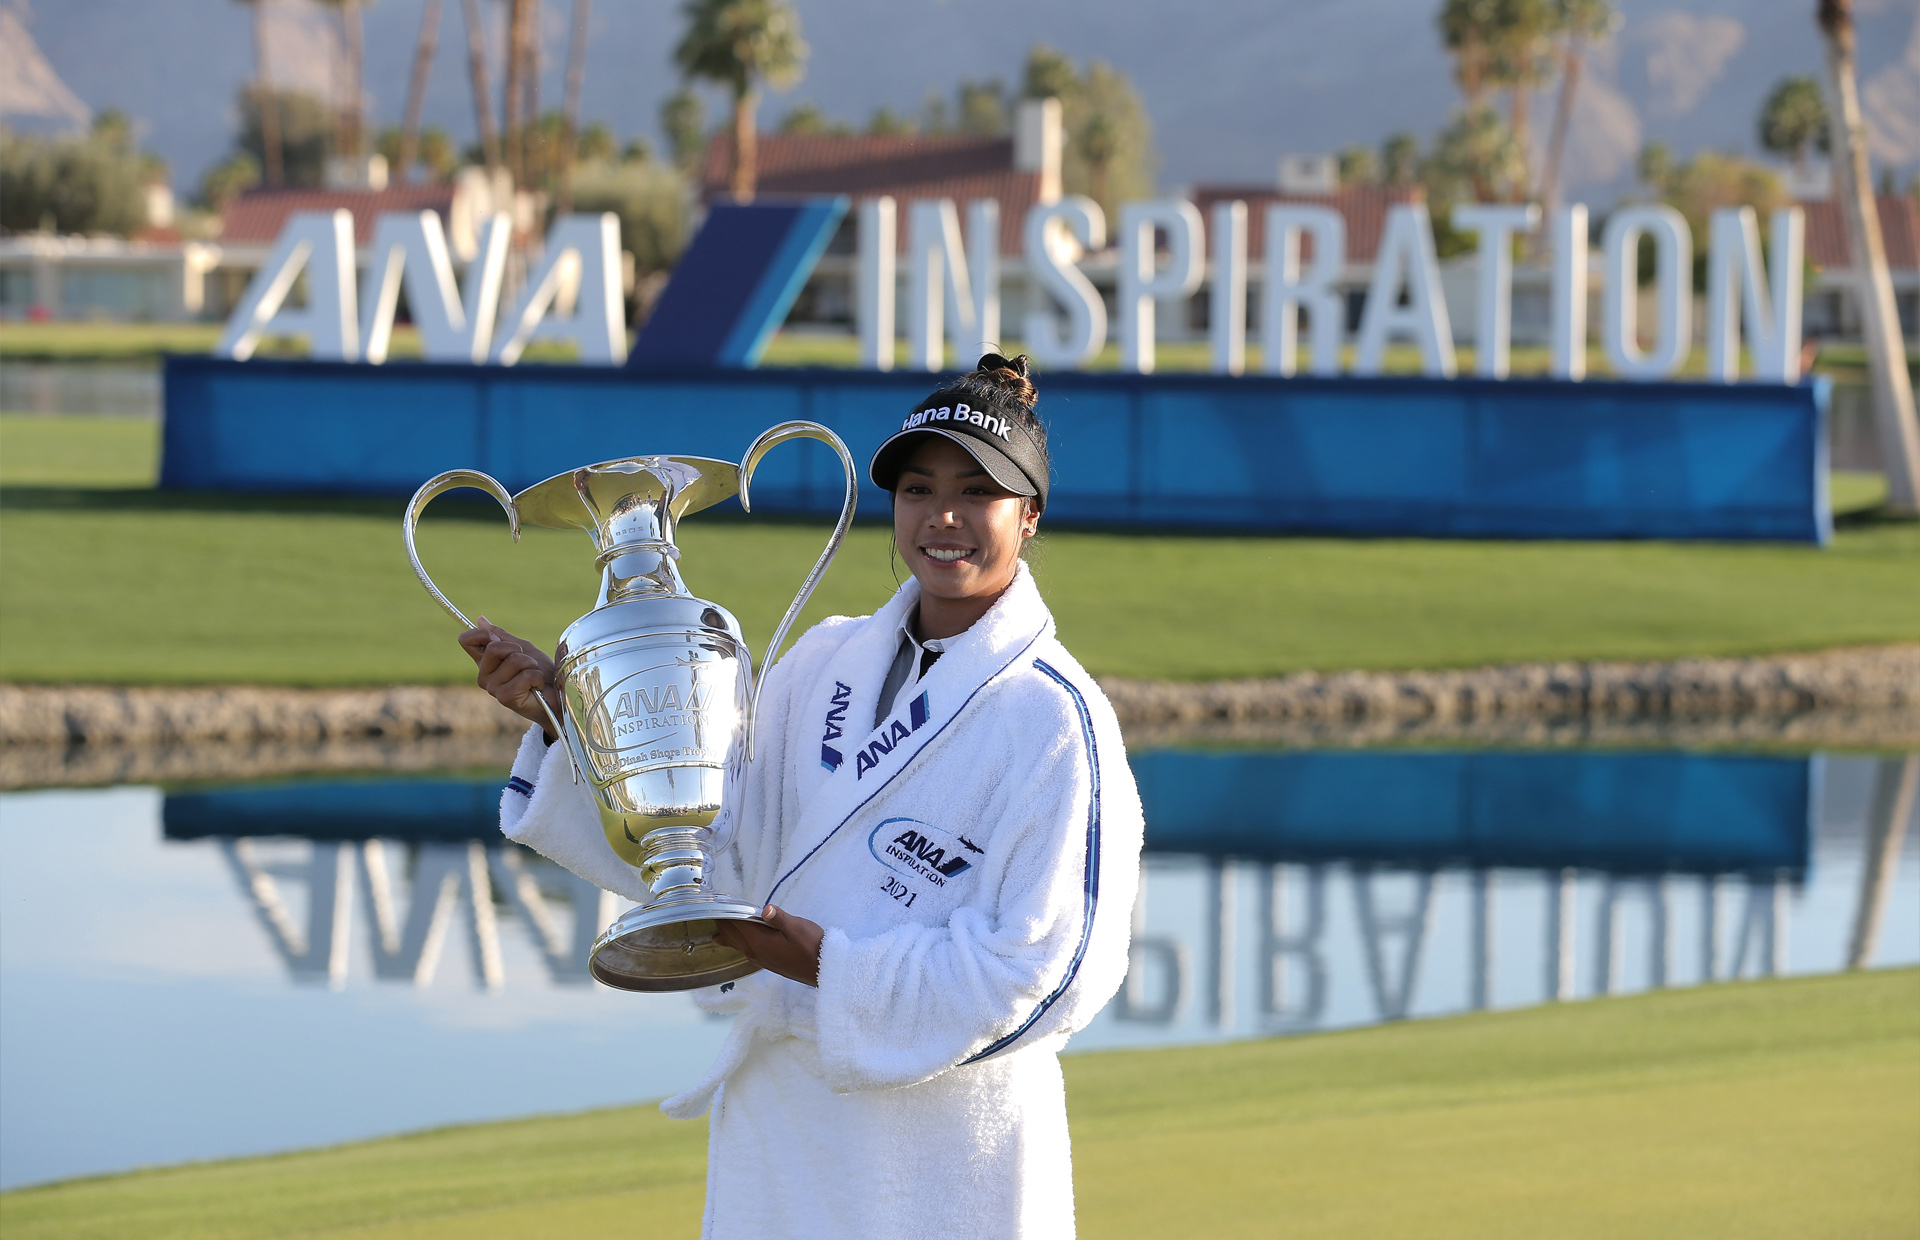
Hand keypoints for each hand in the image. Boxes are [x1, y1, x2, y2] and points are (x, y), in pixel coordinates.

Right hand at [458, 617, 564, 740]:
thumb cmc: (539, 672)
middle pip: (494, 648)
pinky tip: (536, 687)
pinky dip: (537, 677)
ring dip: (531, 665)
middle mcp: (484, 676)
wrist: (556, 695)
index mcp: (485, 662)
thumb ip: (502, 636)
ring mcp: (493, 688)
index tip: (497, 637)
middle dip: (517, 650)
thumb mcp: (522, 648)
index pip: (467, 640)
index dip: (482, 634)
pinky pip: (525, 675)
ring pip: (513, 660)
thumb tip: (480, 619)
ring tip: (533, 676)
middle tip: (527, 662)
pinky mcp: (505, 698)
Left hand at [712, 905, 823, 987]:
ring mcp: (760, 959)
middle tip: (712, 910)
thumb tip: (765, 909)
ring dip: (727, 933)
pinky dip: (736, 942)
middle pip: (732, 935)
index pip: (737, 923)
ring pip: (737, 944)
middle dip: (722, 922)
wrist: (823, 971)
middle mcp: (755, 952)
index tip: (716, 901)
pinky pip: (744, 950)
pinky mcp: (767, 962)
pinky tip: (736, 942)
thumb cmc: (813, 947)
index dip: (727, 912)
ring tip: (717, 927)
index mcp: (759, 942)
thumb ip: (780, 918)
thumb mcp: (798, 928)